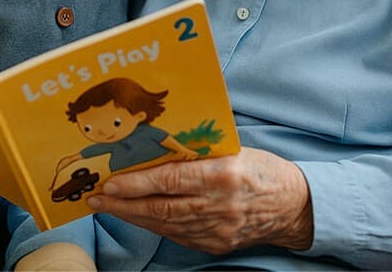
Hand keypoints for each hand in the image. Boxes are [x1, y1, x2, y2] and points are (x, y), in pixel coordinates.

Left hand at [87, 147, 312, 254]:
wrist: (294, 205)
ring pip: (165, 225)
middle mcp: (219, 205)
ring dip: (133, 215)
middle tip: (97, 197)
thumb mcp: (233, 149)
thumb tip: (155, 146)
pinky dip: (154, 225)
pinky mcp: (216, 244)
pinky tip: (137, 216)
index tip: (111, 181)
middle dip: (124, 203)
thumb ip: (197, 152)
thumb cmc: (261, 168)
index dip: (137, 183)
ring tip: (108, 206)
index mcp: (224, 174)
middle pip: (161, 207)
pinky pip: (177, 235)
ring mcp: (218, 229)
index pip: (171, 180)